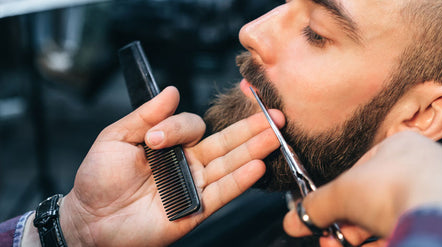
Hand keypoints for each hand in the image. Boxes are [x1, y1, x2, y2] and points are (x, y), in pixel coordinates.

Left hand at [59, 86, 284, 245]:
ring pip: (228, 165)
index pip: (192, 127)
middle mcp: (187, 163)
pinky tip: (257, 166)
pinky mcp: (196, 209)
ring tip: (274, 135)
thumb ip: (146, 115)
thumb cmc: (99, 179)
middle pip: (224, 142)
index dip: (179, 128)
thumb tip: (171, 90)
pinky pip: (221, 193)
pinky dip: (240, 180)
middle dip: (250, 128)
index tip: (155, 139)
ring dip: (253, 150)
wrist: (91, 220)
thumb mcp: (116, 138)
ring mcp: (194, 186)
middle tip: (273, 114)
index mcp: (170, 145)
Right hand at [283, 131, 441, 245]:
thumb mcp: (341, 193)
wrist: (441, 214)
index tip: (321, 218)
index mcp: (399, 145)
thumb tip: (293, 219)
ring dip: (360, 237)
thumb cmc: (396, 187)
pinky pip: (409, 228)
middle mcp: (422, 165)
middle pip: (372, 200)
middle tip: (330, 240)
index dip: (336, 198)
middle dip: (345, 224)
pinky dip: (385, 241)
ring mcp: (439, 192)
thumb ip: (315, 205)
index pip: (357, 173)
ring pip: (390, 218)